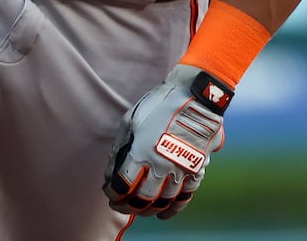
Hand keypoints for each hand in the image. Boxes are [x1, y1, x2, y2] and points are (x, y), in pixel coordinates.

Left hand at [103, 64, 233, 218]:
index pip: (122, 186)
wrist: (196, 93)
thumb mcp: (132, 119)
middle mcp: (161, 165)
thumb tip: (110, 173)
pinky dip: (173, 209)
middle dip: (127, 206)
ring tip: (139, 209)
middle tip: (120, 205)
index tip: (110, 193)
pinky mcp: (197, 169)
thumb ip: (119, 148)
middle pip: (141, 199)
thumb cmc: (160, 103)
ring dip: (147, 209)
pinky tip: (163, 212)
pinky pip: (184, 197)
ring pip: (162, 201)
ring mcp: (181, 169)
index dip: (112, 194)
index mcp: (141, 151)